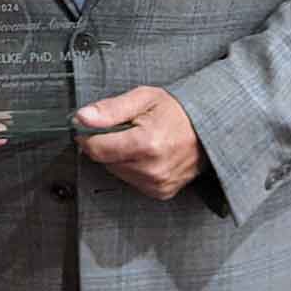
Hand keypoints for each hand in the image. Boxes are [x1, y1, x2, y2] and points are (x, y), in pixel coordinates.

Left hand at [74, 86, 205, 199]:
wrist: (208, 127)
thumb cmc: (177, 111)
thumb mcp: (143, 98)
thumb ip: (110, 109)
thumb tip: (82, 117)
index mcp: (145, 144)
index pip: (96, 149)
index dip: (88, 135)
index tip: (92, 125)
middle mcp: (151, 169)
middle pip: (105, 161)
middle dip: (109, 144)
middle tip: (128, 129)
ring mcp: (157, 183)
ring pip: (117, 172)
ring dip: (121, 157)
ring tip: (141, 141)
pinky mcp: (161, 192)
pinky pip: (132, 181)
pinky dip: (134, 168)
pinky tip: (148, 155)